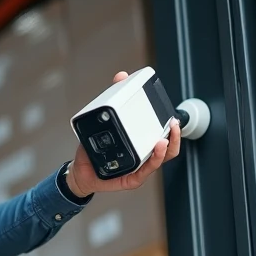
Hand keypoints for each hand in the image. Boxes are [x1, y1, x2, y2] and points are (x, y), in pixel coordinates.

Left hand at [66, 71, 181, 197]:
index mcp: (141, 144)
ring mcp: (138, 168)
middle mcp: (143, 156)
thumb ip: (113, 98)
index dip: (173, 127)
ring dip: (165, 149)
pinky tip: (153, 153)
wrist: (80, 170)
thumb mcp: (103, 121)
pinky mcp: (130, 179)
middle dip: (175, 136)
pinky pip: (143, 173)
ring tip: (164, 139)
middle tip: (173, 124)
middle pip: (168, 148)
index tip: (173, 116)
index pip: (164, 135)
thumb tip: (121, 76)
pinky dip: (151, 163)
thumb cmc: (94, 149)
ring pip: (160, 160)